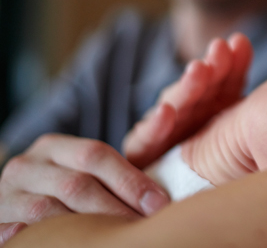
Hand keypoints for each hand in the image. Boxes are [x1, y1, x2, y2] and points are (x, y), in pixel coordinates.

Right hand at [0, 134, 169, 243]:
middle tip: (144, 227)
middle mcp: (25, 167)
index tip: (159, 204)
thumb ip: (125, 163)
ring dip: (88, 231)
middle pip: (76, 185)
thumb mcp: (92, 171)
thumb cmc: (69, 192)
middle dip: (116, 209)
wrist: (18, 206)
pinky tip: (68, 245)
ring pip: (49, 214)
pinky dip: (41, 241)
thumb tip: (168, 113)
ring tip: (117, 240)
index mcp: (53, 147)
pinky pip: (19, 237)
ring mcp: (5, 197)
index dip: (130, 180)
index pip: (95, 155)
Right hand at [123, 33, 252, 168]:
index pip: (227, 80)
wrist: (167, 201)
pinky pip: (147, 138)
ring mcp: (166, 128)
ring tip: (198, 70)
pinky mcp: (144, 152)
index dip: (234, 62)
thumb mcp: (251, 147)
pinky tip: (166, 113)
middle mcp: (190, 112)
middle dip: (212, 65)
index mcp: (215, 106)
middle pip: (202, 86)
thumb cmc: (222, 174)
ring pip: (176, 104)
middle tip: (220, 48)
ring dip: (187, 86)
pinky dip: (156, 124)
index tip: (241, 42)